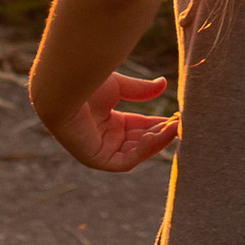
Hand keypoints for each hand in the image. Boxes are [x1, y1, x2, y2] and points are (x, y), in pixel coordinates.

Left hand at [47, 67, 178, 172]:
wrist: (63, 88)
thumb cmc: (84, 83)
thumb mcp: (119, 87)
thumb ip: (140, 91)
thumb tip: (164, 84)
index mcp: (107, 120)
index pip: (138, 127)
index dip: (158, 123)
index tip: (177, 117)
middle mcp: (104, 137)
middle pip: (139, 140)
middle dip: (161, 133)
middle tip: (181, 124)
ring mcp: (100, 149)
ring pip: (136, 152)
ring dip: (156, 142)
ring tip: (174, 128)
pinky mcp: (96, 160)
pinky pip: (126, 161)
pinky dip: (143, 151)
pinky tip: (155, 136)